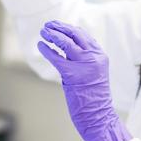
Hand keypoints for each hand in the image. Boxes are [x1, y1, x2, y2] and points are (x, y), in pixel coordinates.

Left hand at [38, 20, 131, 140]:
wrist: (98, 115)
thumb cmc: (94, 98)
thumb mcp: (93, 74)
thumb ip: (84, 60)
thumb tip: (66, 50)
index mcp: (100, 56)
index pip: (84, 35)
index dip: (69, 28)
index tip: (59, 26)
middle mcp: (94, 57)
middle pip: (75, 34)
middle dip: (60, 27)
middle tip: (48, 25)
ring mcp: (84, 65)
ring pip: (66, 42)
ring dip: (52, 35)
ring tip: (43, 32)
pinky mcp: (72, 74)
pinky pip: (56, 57)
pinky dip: (47, 50)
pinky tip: (40, 46)